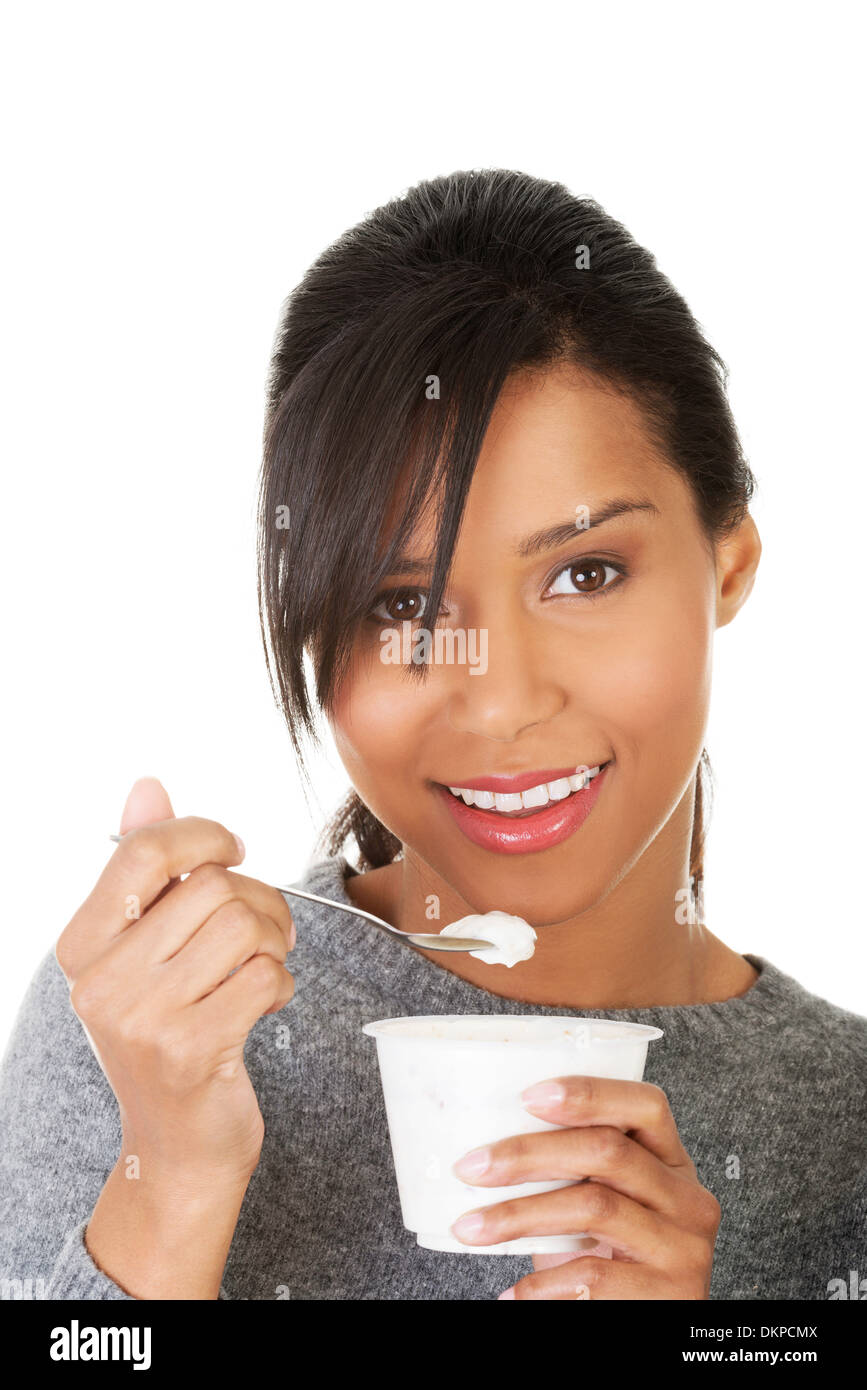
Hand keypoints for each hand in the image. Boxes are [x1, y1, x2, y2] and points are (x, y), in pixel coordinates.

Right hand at [55, 777, 295, 1187]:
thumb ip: (146, 869)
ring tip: (266, 963)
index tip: (234, 851)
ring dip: (276, 939)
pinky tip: (266, 1002)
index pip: (142, 850)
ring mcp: (142, 1018)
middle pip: (209, 885)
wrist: (176, 1145)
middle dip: (258, 898)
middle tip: (264, 930)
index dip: (202, 834)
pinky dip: (283, 982)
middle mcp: (100, 980)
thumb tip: (147, 785)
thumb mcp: (144, 951)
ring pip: (243, 924)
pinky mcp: (192, 1049)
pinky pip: (266, 974)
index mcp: (82, 944)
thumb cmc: (170, 1031)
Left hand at [450, 1075, 720, 1299]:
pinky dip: (543, 1284)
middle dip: (529, 1154)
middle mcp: (688, 1198)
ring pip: (595, 1207)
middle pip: (608, 1152)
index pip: (645, 1105)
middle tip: (471, 1166)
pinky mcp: (671, 1293)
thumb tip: (485, 1141)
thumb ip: (573, 1169)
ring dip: (519, 1216)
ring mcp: (685, 1246)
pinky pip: (594, 1275)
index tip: (527, 1096)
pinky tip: (514, 1291)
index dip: (589, 1093)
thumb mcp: (603, 1202)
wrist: (646, 1322)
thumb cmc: (609, 1257)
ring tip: (470, 1228)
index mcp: (672, 1161)